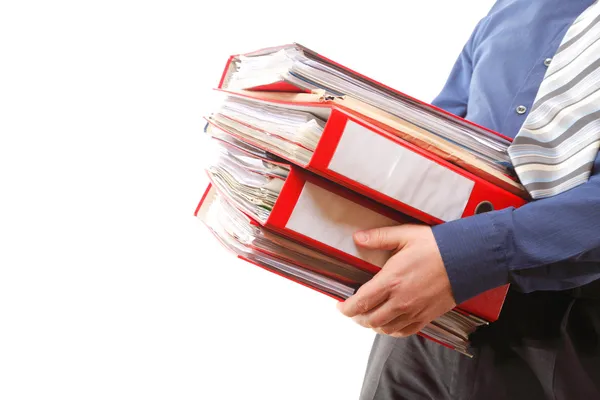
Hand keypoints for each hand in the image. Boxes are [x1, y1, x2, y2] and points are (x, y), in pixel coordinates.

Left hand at [336, 224, 456, 336]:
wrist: (467, 259)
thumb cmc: (437, 246)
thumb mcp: (406, 235)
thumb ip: (379, 237)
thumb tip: (358, 237)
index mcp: (391, 280)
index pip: (361, 302)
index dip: (346, 308)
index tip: (340, 306)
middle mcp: (400, 300)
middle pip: (370, 319)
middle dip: (356, 317)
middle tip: (352, 311)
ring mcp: (414, 311)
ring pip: (385, 328)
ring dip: (372, 325)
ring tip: (367, 317)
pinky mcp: (427, 317)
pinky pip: (404, 332)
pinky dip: (391, 331)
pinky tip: (388, 325)